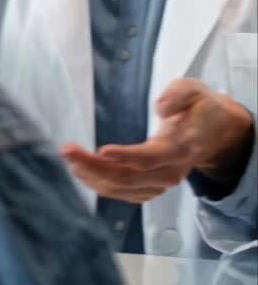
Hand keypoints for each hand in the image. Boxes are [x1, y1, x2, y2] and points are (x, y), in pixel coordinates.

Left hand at [62, 80, 254, 203]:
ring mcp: (160, 184)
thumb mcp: (195, 91)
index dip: (126, 157)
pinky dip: (100, 184)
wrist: (216, 135)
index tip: (100, 150)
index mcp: (181, 148)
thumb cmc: (199, 109)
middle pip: (129, 177)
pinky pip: (122, 193)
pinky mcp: (151, 188)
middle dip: (95, 166)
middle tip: (68, 150)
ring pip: (122, 188)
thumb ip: (179, 95)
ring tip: (69, 159)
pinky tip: (82, 171)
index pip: (151, 158)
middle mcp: (170, 171)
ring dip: (92, 176)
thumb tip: (161, 108)